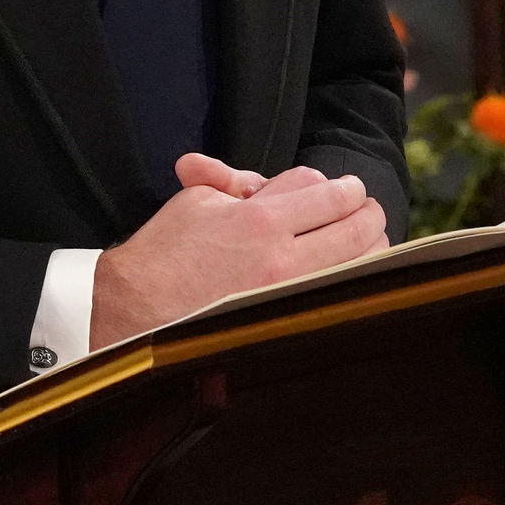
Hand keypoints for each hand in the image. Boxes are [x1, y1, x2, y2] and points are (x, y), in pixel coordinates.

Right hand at [90, 154, 387, 343]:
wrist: (133, 311)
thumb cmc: (162, 253)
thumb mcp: (197, 201)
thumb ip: (237, 183)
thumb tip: (264, 183)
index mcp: (259, 218)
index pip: (323, 188)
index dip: (339, 185)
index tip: (346, 188)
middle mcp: (281, 256)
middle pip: (353, 223)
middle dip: (367, 210)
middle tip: (368, 209)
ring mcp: (287, 294)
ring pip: (358, 262)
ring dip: (371, 244)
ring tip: (372, 237)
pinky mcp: (284, 321)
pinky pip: (337, 295)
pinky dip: (354, 279)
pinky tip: (356, 272)